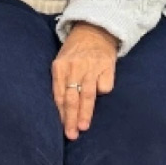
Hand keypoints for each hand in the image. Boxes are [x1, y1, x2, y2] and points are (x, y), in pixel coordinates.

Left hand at [51, 22, 118, 139]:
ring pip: (87, 95)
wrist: (94, 30)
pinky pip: (105, 86)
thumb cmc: (75, 51)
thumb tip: (61, 111)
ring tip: (83, 127)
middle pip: (71, 97)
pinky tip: (102, 92)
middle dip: (71, 118)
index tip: (63, 129)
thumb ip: (61, 83)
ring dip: (85, 112)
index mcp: (59, 66)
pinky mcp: (107, 66)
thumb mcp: (62, 62)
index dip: (61, 113)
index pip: (58, 95)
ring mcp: (91, 67)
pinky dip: (103, 92)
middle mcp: (74, 67)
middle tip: (71, 134)